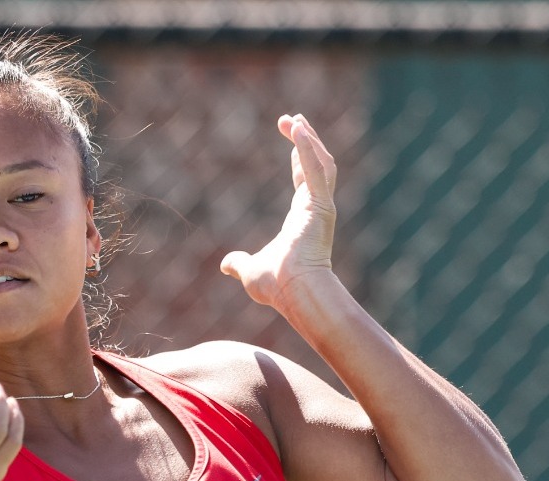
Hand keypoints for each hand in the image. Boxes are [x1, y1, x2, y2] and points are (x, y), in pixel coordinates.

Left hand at [219, 114, 338, 310]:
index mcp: (304, 218)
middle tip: (293, 119)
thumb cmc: (278, 286)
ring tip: (294, 120)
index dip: (299, 155)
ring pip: (322, 163)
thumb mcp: (251, 270)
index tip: (291, 133)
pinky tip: (298, 129)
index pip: (306, 178)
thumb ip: (239, 263)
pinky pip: (316, 170)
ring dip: (309, 139)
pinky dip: (308, 148)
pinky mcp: (321, 206)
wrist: (294, 293)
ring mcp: (322, 207)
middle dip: (305, 139)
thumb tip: (226, 265)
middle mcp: (316, 208)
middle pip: (317, 164)